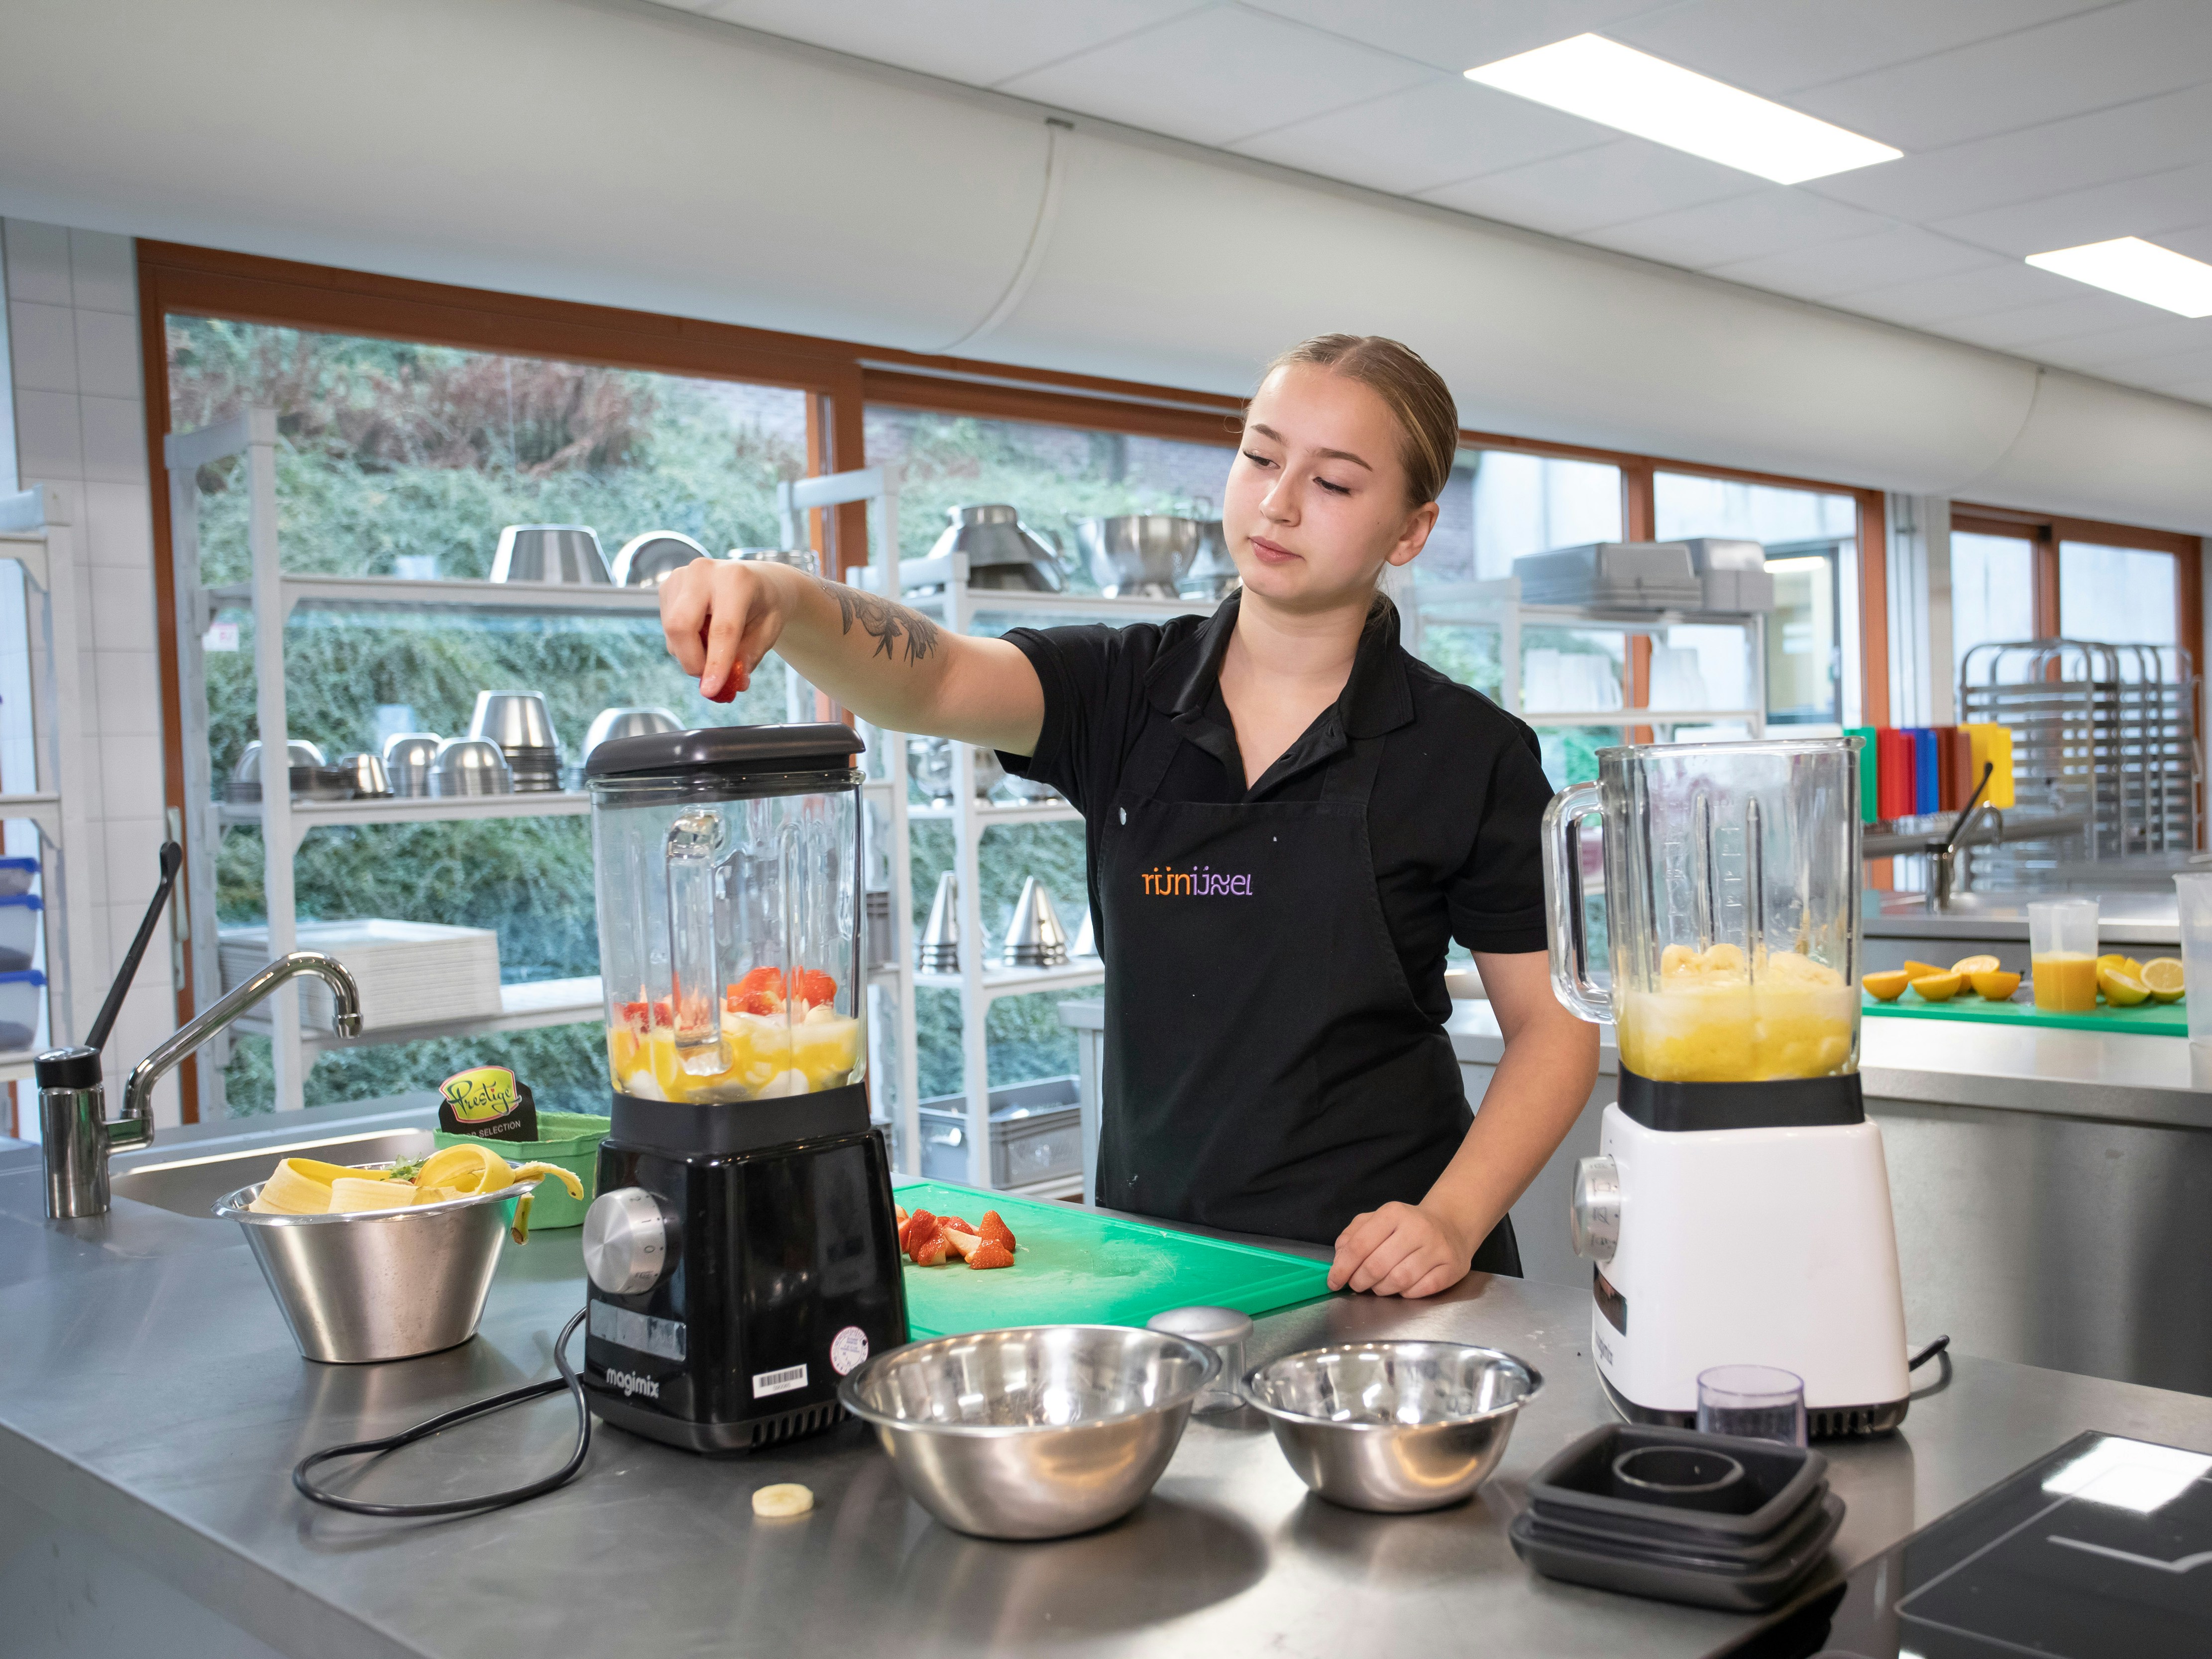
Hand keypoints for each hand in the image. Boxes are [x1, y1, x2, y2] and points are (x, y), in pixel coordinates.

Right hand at [659, 558, 788, 701]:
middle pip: (681, 625)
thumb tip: (732, 684)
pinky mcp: (668, 586)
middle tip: (709, 679)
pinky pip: (667, 627)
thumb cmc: (764, 605)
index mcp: (736, 579)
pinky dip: (683, 642)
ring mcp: (681, 576)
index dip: (715, 663)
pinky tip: (703, 634)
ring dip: (689, 653)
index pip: (723, 629)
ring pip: (671, 630)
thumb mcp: (768, 631)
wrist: (757, 579)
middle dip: (692, 661)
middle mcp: (704, 572)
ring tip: (714, 650)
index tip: (711, 691)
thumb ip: (748, 657)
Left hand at [1328, 1201, 1473, 1298]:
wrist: (1451, 1225)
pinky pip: (1421, 1290)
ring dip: (1382, 1289)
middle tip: (1357, 1285)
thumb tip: (1339, 1258)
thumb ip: (1353, 1235)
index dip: (1342, 1268)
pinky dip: (1406, 1294)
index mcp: (1393, 1213)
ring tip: (1378, 1286)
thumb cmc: (1406, 1226)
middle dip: (1360, 1281)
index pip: (1360, 1245)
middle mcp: (1417, 1228)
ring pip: (1399, 1280)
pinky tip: (1402, 1288)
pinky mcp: (1451, 1267)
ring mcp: (1437, 1248)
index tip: (1334, 1281)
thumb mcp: (1377, 1220)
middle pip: (1377, 1265)